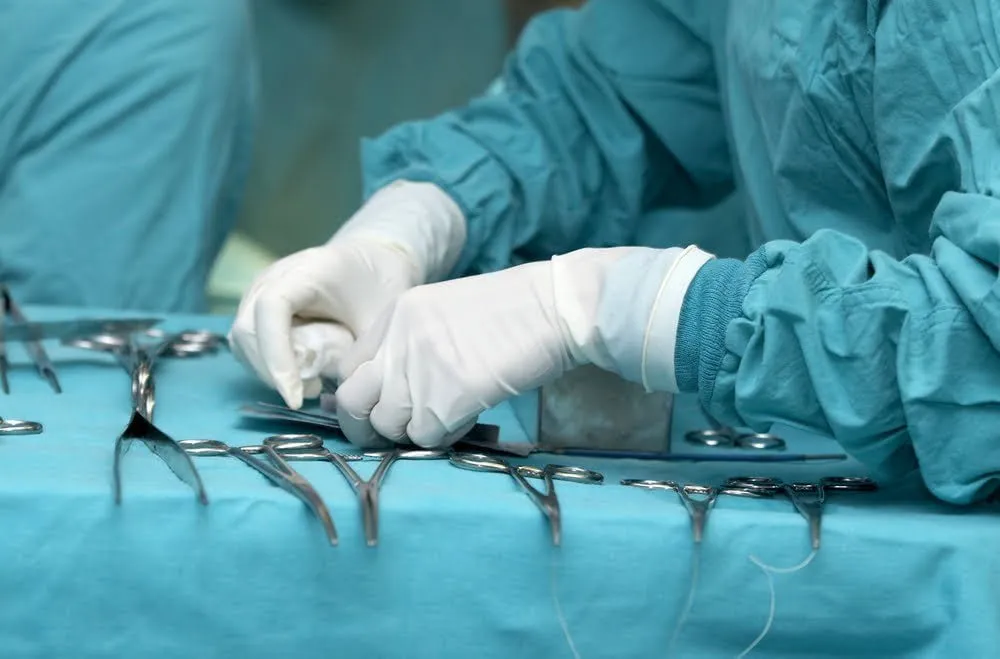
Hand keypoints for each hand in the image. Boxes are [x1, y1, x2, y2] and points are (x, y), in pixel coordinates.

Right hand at [228, 181, 465, 407]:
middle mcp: (272, 277)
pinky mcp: (257, 306)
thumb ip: (360, 355)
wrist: (372, 260)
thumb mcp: (379, 321)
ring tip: (309, 385)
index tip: (296, 393)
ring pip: (242, 340)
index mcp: (306, 271)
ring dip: (267, 371)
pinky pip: (248, 342)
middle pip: (248, 329)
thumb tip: (342, 396)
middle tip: (311, 392)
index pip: (271, 308)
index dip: (276, 355)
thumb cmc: (379, 288)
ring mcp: (259, 290)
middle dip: (272, 371)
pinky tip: (297, 375)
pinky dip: (266, 364)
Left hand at [333, 245, 714, 447]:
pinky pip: (428, 437)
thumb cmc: (513, 311)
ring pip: (390, 426)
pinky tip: (470, 417)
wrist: (557, 307)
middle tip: (396, 434)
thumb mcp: (444, 312)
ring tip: (448, 418)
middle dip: (368, 428)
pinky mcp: (448, 396)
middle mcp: (398, 340)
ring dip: (415, 433)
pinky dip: (447, 436)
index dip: (362, 397)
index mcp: (396, 314)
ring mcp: (420, 369)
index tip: (381, 410)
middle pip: (353, 403)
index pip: (348, 368)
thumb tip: (394, 388)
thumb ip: (410, 343)